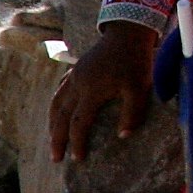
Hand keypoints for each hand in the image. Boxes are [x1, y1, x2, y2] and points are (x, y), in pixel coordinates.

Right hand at [48, 19, 159, 163]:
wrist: (128, 33)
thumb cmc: (136, 62)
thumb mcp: (140, 88)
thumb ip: (132, 113)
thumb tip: (123, 137)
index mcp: (92, 90)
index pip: (78, 123)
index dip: (76, 142)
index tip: (77, 159)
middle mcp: (77, 84)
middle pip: (61, 116)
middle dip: (57, 138)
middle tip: (55, 158)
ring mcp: (74, 75)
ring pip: (56, 103)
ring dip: (52, 123)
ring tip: (52, 140)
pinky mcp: (76, 69)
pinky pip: (59, 90)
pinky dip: (56, 105)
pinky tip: (57, 113)